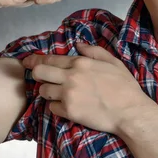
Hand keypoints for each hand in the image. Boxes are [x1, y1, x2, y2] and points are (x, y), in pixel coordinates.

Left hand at [21, 42, 152, 134]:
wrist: (130, 112)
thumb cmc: (125, 87)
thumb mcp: (113, 62)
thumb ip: (94, 51)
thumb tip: (78, 44)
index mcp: (80, 63)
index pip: (50, 59)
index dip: (35, 60)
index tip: (27, 62)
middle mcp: (71, 77)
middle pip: (39, 73)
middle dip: (36, 74)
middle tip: (40, 78)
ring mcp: (68, 95)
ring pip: (43, 91)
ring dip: (48, 92)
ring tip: (58, 94)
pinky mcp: (69, 112)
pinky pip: (52, 108)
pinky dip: (56, 107)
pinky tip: (67, 106)